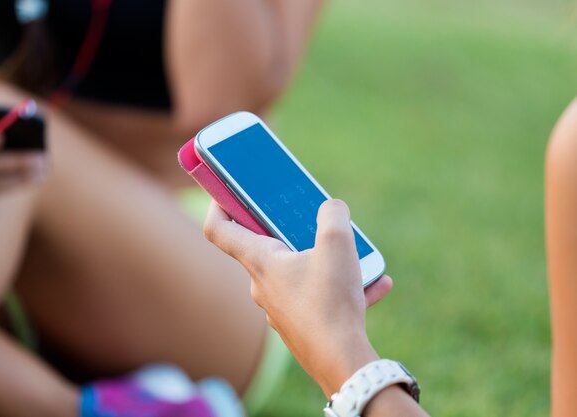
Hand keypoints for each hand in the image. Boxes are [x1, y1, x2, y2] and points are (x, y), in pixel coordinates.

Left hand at [204, 199, 392, 396]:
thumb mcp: (338, 245)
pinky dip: (342, 287)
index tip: (228, 191)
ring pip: (300, 272)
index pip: (219, 230)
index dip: (218, 205)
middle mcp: (262, 285)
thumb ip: (333, 215)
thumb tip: (331, 208)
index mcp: (260, 262)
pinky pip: (317, 296)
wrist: (341, 362)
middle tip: (311, 218)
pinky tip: (376, 285)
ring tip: (359, 256)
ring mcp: (279, 307)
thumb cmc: (331, 303)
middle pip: (265, 247)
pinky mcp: (298, 324)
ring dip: (327, 260)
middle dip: (290, 229)